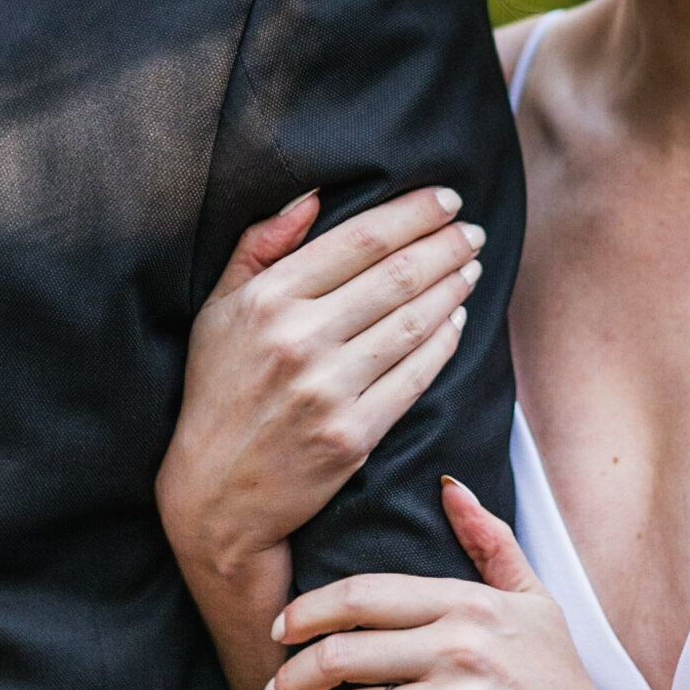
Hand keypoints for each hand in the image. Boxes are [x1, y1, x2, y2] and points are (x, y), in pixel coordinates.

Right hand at [156, 187, 483, 587]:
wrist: (215, 495)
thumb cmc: (218, 392)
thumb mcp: (218, 310)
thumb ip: (259, 244)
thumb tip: (313, 194)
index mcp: (268, 301)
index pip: (359, 240)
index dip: (412, 214)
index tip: (445, 199)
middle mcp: (299, 341)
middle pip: (397, 276)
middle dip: (446, 245)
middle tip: (473, 230)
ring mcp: (328, 391)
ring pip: (414, 322)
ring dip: (453, 288)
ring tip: (471, 268)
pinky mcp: (353, 437)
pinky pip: (416, 377)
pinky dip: (445, 343)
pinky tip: (457, 321)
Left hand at [261, 477, 641, 689]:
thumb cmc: (560, 681)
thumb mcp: (534, 600)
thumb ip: (488, 540)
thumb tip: (448, 486)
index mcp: (470, 604)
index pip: (365, 594)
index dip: (309, 610)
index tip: (279, 628)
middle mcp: (459, 649)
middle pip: (344, 650)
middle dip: (292, 673)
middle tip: (272, 689)